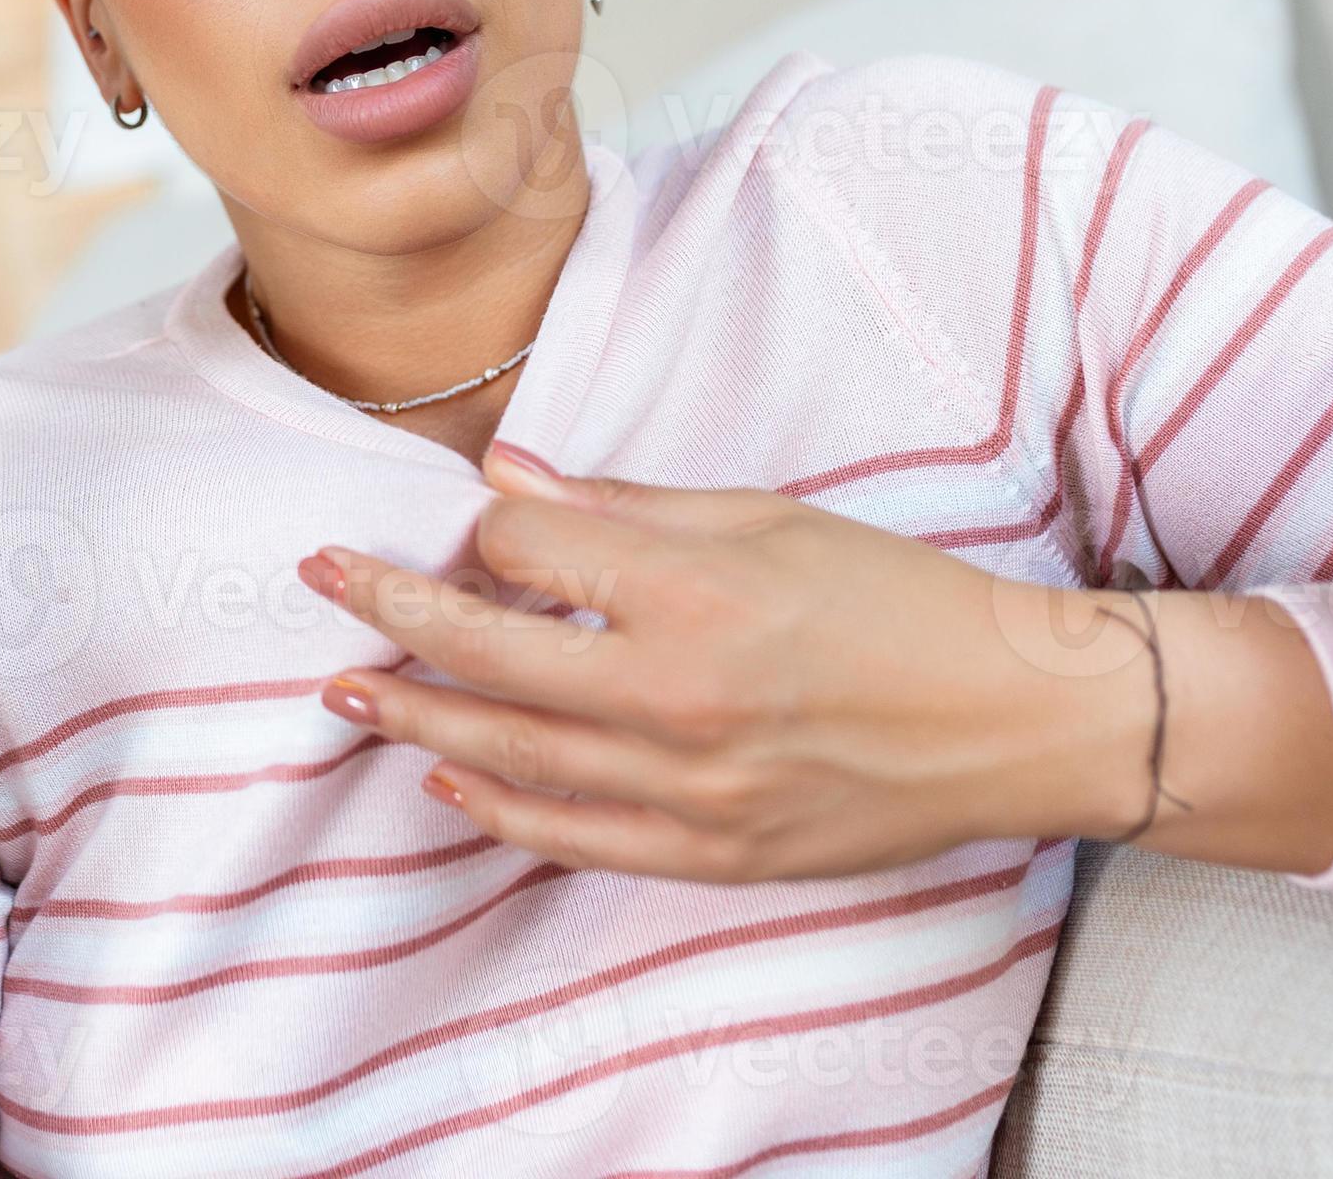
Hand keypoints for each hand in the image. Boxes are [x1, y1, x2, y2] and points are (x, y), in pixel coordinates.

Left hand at [297, 447, 1160, 883]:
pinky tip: (445, 776)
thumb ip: (624, 509)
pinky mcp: (711, 850)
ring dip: (416, 715)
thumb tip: (504, 481)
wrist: (1010, 717)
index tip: (475, 524)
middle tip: (322, 582)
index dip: (490, 533)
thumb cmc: (896, 599)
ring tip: (347, 688)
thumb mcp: (765, 519)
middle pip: (488, 653)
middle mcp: (677, 694)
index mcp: (694, 592)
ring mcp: (690, 785)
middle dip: (390, 611)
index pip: (530, 557)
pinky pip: (571, 834)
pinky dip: (497, 807)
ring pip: (509, 753)